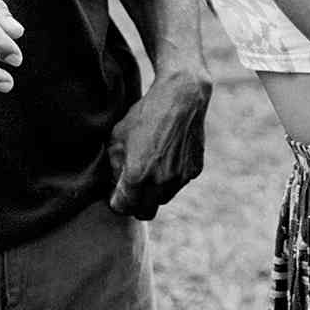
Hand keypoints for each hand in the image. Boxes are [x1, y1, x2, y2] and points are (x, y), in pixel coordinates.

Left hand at [108, 71, 211, 218]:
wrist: (181, 97)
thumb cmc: (145, 114)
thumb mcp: (117, 137)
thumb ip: (115, 167)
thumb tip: (118, 184)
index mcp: (137, 176)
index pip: (123, 208)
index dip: (117, 201)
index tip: (117, 193)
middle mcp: (160, 182)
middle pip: (145, 212)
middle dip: (136, 204)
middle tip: (132, 188)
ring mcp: (180, 178)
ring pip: (163, 199)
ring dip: (155, 191)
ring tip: (151, 168)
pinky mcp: (194, 170)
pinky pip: (179, 184)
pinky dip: (172, 177)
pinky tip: (168, 156)